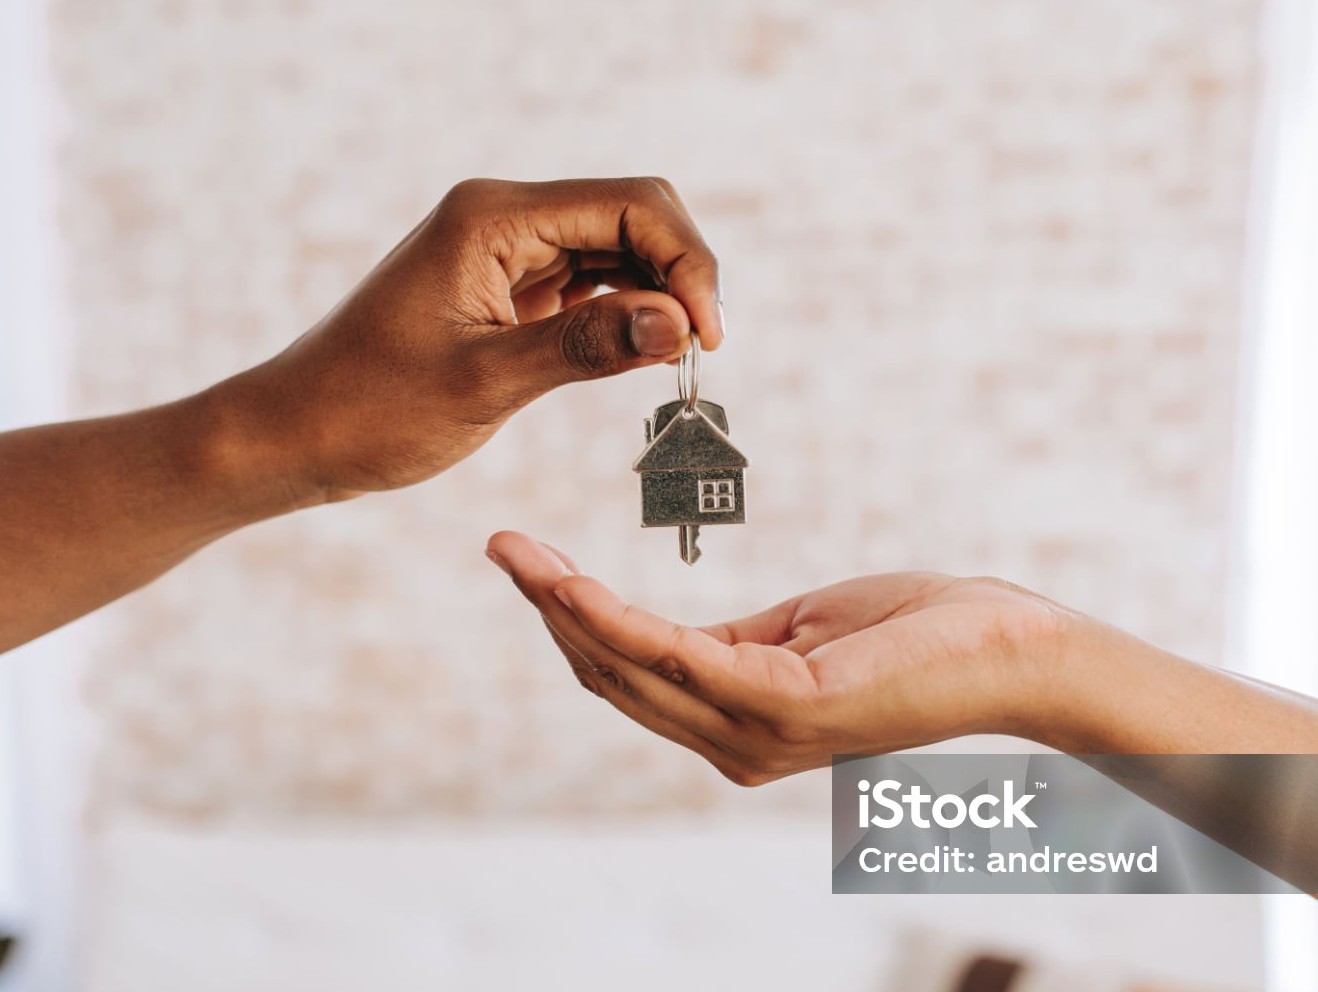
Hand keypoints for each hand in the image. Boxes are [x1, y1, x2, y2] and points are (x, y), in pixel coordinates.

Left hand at [217, 177, 722, 499]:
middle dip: (680, 273)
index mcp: (491, 217)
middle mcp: (501, 217)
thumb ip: (586, 347)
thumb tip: (678, 325)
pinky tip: (640, 351)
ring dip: (657, 294)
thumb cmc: (371, 409)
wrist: (298, 434)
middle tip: (701, 350)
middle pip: (631, 215)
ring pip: (616, 248)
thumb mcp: (485, 382)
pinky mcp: (505, 287)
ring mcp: (504, 250)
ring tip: (678, 357)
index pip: (629, 204)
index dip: (687, 261)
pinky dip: (624, 312)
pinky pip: (588, 282)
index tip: (708, 337)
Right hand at [486, 532, 1077, 784]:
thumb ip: (733, 642)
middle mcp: (733, 742)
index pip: (630, 676)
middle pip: (613, 674)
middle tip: (502, 545)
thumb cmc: (916, 634)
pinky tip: (570, 582)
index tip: (527, 563)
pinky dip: (613, 618)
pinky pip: (674, 654)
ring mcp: (755, 731)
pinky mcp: (780, 704)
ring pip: (629, 665)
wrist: (1008, 650)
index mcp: (736, 722)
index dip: (571, 623)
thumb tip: (672, 634)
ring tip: (514, 552)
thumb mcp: (801, 633)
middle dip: (549, 609)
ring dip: (563, 606)